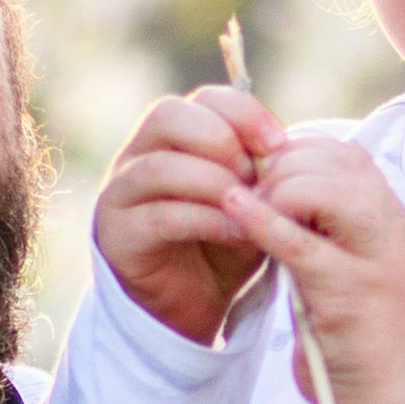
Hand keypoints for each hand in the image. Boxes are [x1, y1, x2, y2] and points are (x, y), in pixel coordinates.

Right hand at [89, 83, 280, 347]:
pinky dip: (206, 220)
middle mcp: (137, 155)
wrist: (194, 305)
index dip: (244, 113)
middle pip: (167, 115)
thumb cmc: (223, 244)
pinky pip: (160, 216)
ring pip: (159, 167)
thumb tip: (287, 146)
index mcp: (172, 137)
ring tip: (251, 206)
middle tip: (255, 175)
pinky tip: (240, 232)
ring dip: (214, 183)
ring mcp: (120, 193)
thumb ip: (260, 171)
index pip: (203, 98)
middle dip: (221, 139)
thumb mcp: (251, 201)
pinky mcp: (117, 236)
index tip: (281, 143)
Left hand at [224, 125, 404, 403]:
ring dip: (275, 193)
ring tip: (246, 213)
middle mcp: (397, 235)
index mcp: (397, 227)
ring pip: (323, 189)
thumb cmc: (359, 345)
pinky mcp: (352, 295)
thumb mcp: (351, 274)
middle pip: (338, 163)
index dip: (298, 156)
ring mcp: (380, 262)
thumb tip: (273, 189)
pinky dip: (262, 220)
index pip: (349, 157)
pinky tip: (234, 210)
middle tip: (248, 197)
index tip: (263, 180)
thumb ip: (327, 234)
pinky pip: (300, 242)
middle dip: (281, 170)